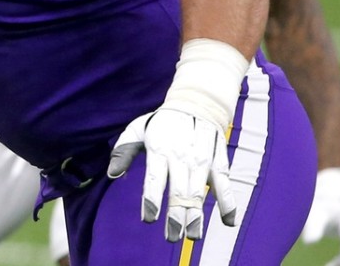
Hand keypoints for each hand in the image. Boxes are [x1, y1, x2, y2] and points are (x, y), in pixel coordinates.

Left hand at [107, 39, 248, 242]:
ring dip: (197, 216)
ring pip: (200, 193)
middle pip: (179, 192)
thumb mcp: (138, 128)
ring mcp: (203, 160)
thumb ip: (123, 151)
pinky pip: (225, 185)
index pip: (155, 178)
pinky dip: (228, 203)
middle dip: (175, 216)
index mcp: (159, 149)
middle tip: (171, 236)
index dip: (152, 199)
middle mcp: (182, 156)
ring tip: (192, 235)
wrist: (197, 102)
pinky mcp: (219, 162)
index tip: (149, 218)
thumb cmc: (162, 122)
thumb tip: (111, 173)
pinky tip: (227, 221)